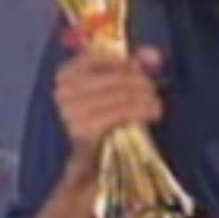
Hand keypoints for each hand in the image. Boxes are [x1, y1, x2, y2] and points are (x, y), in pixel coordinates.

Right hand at [52, 46, 162, 181]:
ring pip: (120, 94)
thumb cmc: (109, 120)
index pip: (95, 56)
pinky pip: (120, 112)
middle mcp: (63, 92)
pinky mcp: (83, 130)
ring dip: (145, 98)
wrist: (96, 163)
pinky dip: (141, 110)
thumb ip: (136, 66)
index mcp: (66, 76)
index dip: (122, 61)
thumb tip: (153, 54)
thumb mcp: (120, 88)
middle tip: (153, 91)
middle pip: (114, 77)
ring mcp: (70, 112)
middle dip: (141, 82)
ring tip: (155, 104)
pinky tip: (152, 113)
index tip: (137, 70)